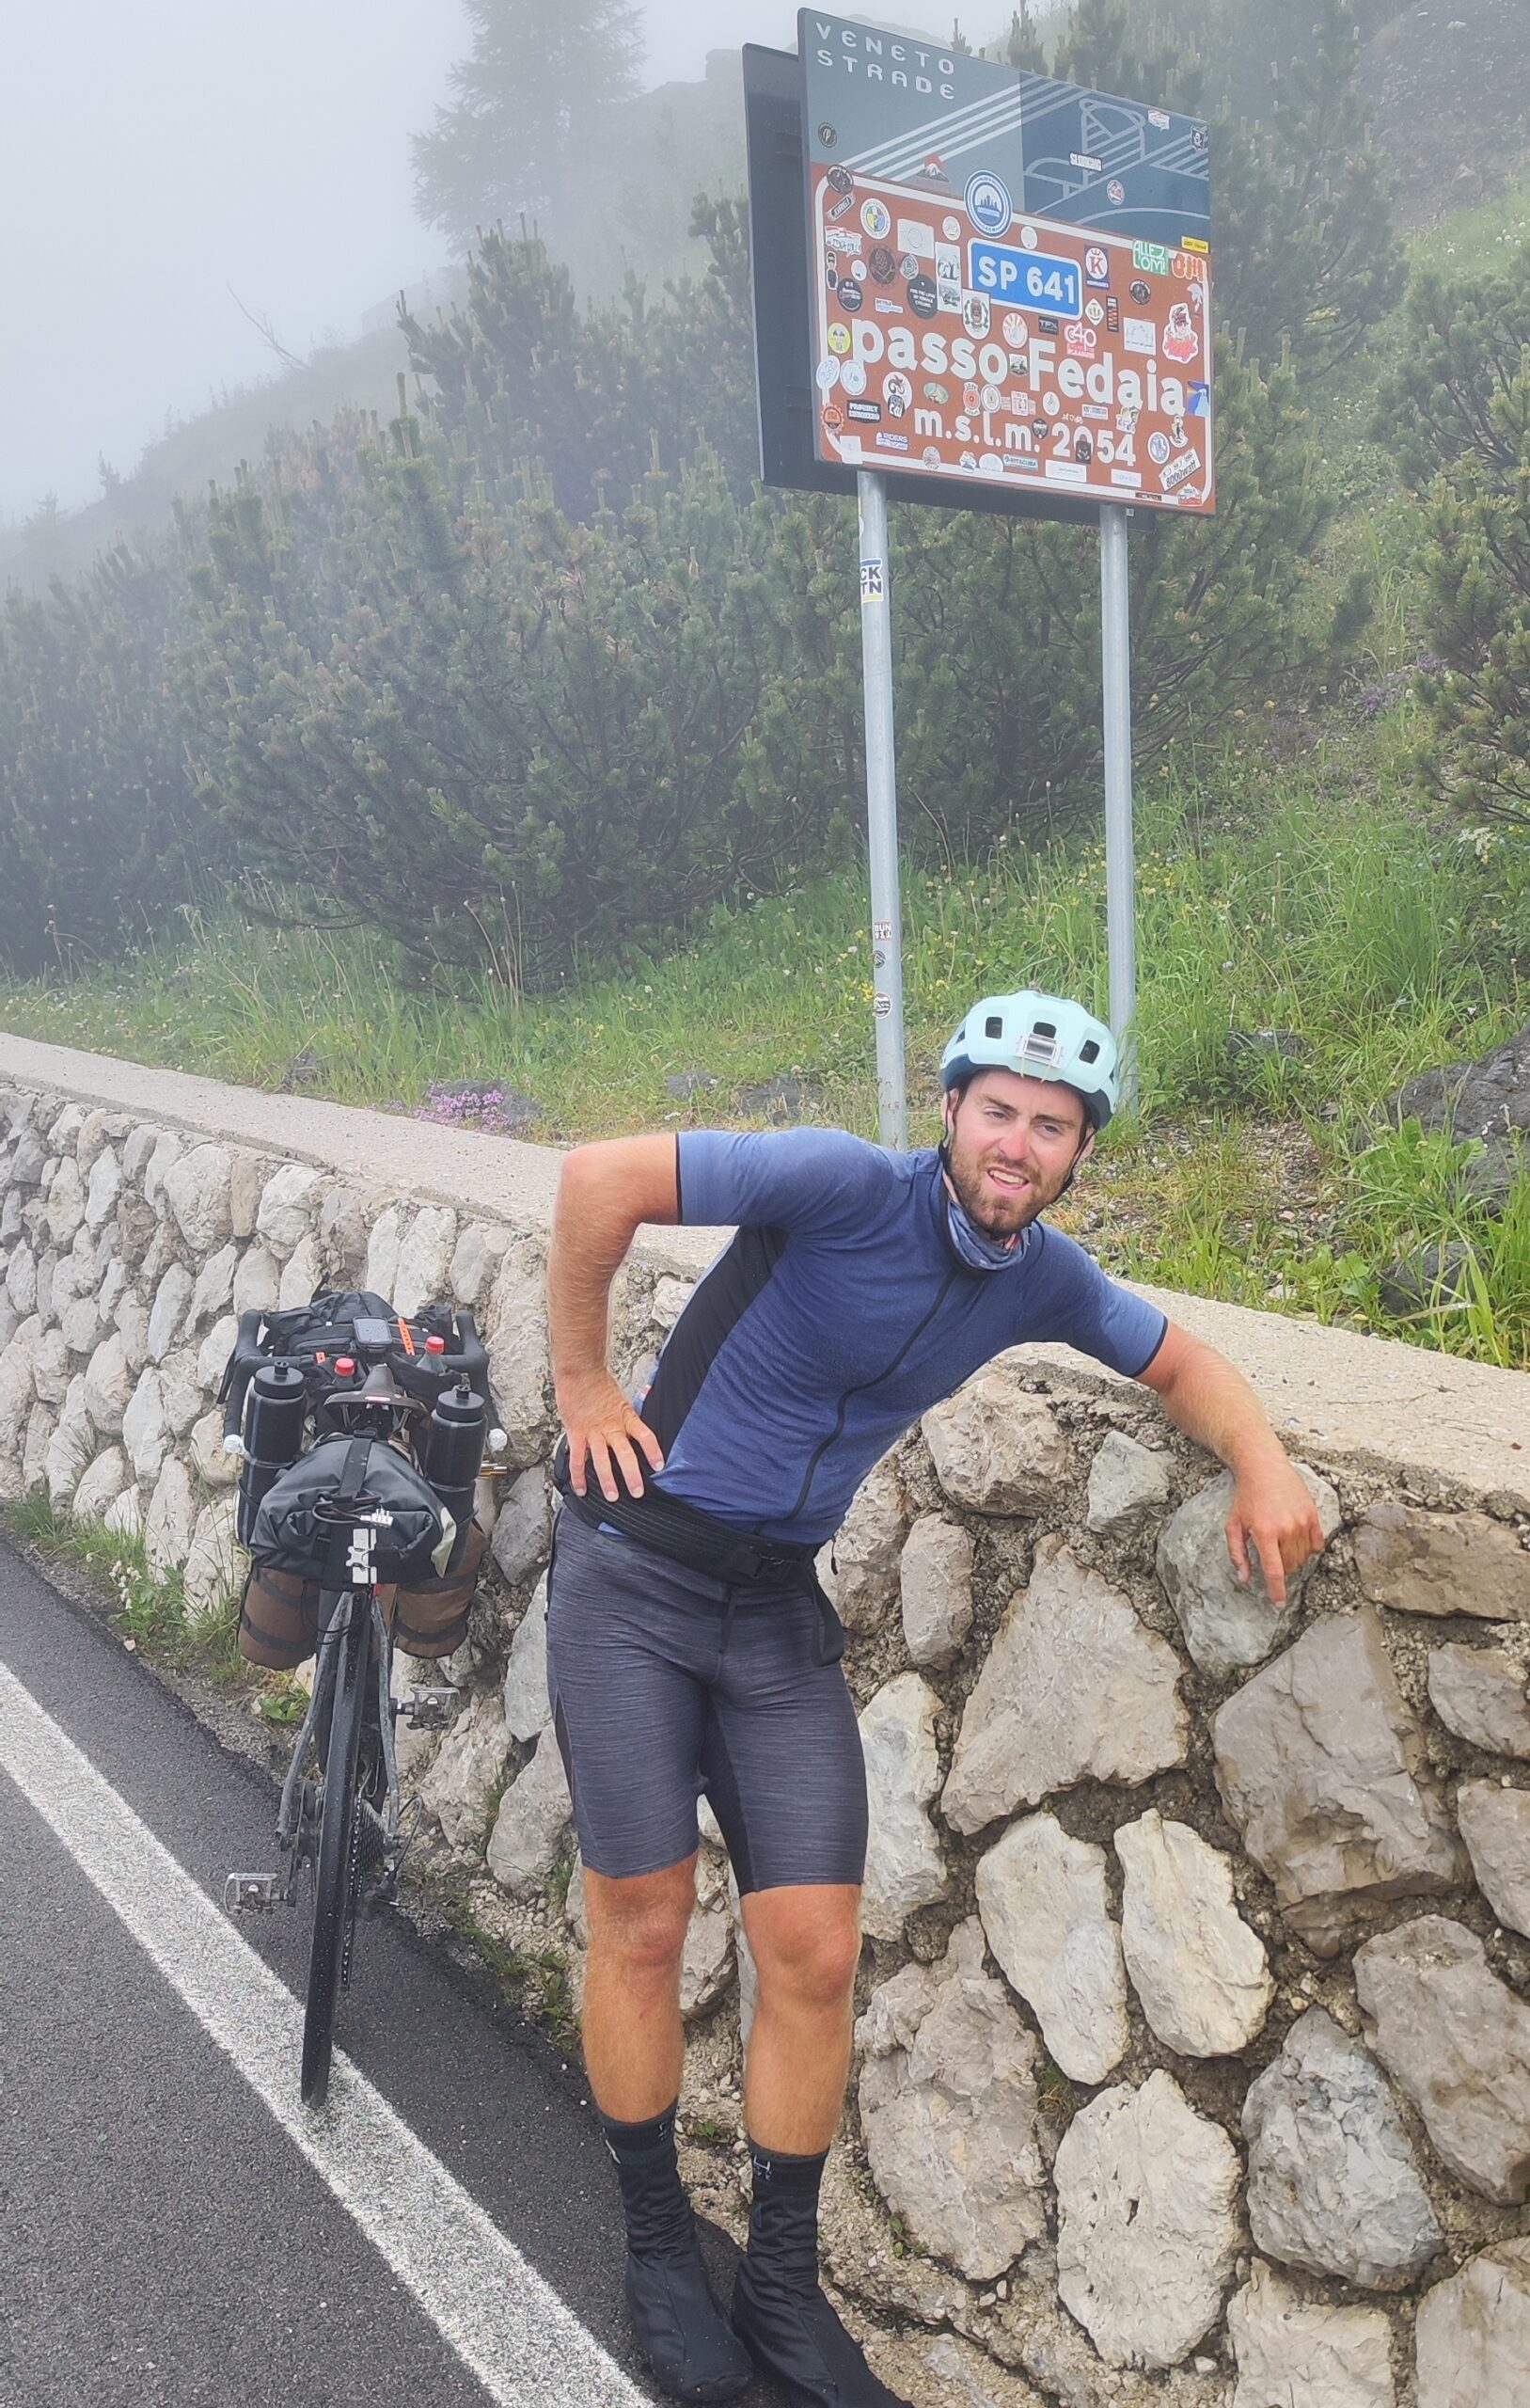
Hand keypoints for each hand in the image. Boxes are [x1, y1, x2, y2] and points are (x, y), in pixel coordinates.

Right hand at [557, 1369, 664, 1503]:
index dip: (654, 1451)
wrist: (579, 1371)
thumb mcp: (622, 1398)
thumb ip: (630, 1413)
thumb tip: (644, 1412)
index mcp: (626, 1417)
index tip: (659, 1466)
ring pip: (601, 1460)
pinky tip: (582, 1489)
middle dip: (632, 1475)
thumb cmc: (600, 1384)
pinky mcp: (576, 1433)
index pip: (645, 1435)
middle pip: (625, 1454)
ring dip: (607, 1480)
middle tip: (637, 1492)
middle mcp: (611, 1427)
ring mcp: (593, 1432)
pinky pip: (577, 1459)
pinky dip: (578, 1476)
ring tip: (612, 1496)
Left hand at [1226, 1457, 1327, 1607]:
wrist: (1264, 1467)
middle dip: (1282, 1570)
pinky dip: (1309, 1548)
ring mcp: (1301, 1521)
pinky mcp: (1313, 1515)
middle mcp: (1286, 1528)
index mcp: (1265, 1533)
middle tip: (1273, 1558)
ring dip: (1294, 1559)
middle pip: (1290, 1565)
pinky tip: (1297, 1540)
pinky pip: (1316, 1543)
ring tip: (1282, 1545)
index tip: (1279, 1605)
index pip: (1274, 1571)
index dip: (1277, 1591)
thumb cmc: (1246, 1497)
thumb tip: (1245, 1578)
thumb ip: (1237, 1553)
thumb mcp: (1233, 1524)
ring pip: (1303, 1556)